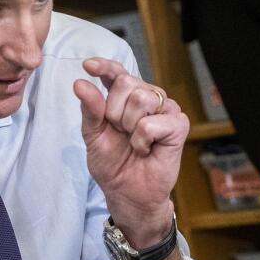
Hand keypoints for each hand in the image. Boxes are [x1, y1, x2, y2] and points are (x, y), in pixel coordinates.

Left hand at [73, 58, 188, 247]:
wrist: (127, 193)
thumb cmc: (113, 164)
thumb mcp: (93, 135)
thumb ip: (90, 109)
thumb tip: (80, 82)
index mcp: (126, 97)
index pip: (117, 72)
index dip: (104, 66)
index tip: (88, 66)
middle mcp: (148, 98)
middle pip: (127, 83)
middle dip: (114, 112)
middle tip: (120, 133)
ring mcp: (166, 110)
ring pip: (140, 99)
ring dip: (129, 127)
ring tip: (134, 143)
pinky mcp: (178, 125)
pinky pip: (152, 122)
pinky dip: (142, 140)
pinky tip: (146, 150)